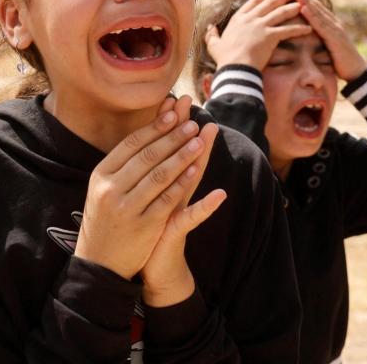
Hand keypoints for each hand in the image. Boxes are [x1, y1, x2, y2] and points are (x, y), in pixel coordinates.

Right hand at [74, 97, 211, 279]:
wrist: (99, 264)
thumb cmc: (105, 218)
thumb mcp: (102, 189)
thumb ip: (121, 165)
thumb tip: (147, 131)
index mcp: (100, 175)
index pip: (131, 144)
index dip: (154, 126)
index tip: (173, 111)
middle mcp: (111, 189)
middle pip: (147, 156)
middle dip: (172, 137)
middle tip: (191, 121)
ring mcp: (127, 208)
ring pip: (159, 175)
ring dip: (181, 155)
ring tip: (198, 140)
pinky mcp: (143, 226)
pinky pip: (166, 199)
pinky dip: (181, 183)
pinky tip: (194, 170)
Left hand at [141, 97, 224, 306]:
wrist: (153, 268)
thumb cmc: (146, 231)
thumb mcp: (146, 197)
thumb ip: (151, 172)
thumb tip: (146, 146)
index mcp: (162, 182)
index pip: (166, 148)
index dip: (169, 124)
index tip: (171, 98)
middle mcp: (173, 191)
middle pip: (181, 155)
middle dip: (183, 129)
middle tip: (189, 101)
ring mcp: (178, 209)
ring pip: (191, 179)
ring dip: (200, 158)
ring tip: (207, 134)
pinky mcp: (179, 230)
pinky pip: (194, 217)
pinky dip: (206, 207)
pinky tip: (220, 194)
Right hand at [204, 0, 311, 69]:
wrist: (235, 68)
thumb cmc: (225, 58)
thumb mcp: (214, 45)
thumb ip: (211, 35)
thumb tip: (208, 28)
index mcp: (239, 19)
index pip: (254, 2)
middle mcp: (251, 19)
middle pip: (269, 3)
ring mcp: (261, 26)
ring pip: (280, 13)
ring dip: (293, 8)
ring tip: (302, 5)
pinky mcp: (270, 36)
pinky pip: (288, 30)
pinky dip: (299, 28)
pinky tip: (308, 28)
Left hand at [292, 0, 366, 81]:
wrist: (356, 72)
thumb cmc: (339, 62)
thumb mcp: (326, 47)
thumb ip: (318, 39)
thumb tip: (303, 36)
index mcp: (331, 25)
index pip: (316, 9)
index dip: (304, 0)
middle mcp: (334, 23)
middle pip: (316, 7)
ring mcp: (336, 29)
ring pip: (318, 13)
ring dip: (306, 2)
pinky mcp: (336, 38)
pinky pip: (321, 25)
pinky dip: (312, 15)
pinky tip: (303, 9)